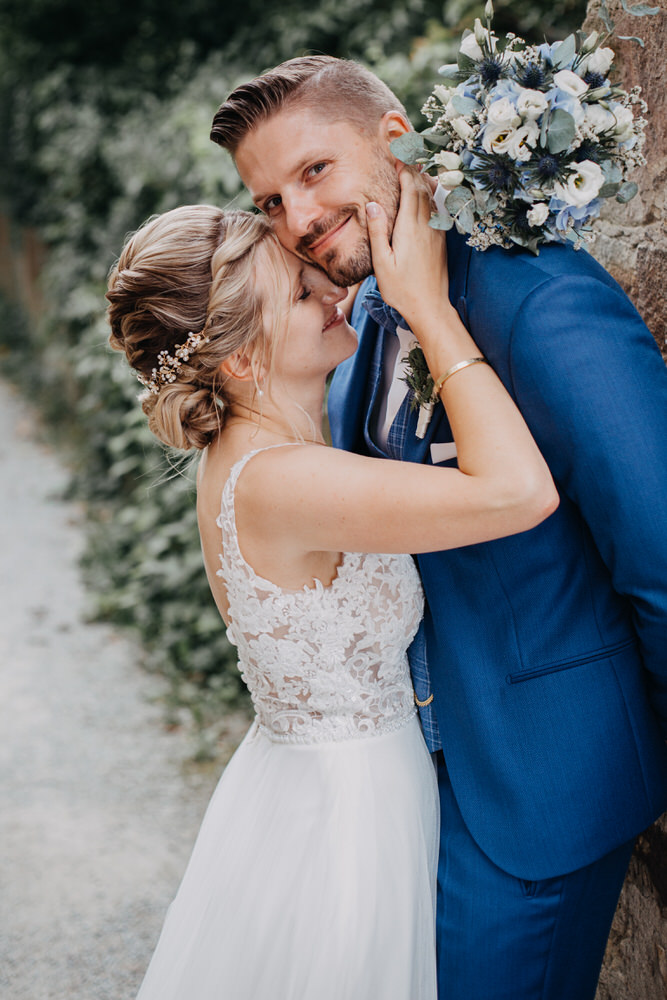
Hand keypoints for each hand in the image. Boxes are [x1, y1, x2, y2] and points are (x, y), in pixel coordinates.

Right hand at [366, 169, 450, 330]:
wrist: (430, 307)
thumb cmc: (402, 289)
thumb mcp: (382, 263)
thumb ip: (378, 232)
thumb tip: (373, 205)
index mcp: (410, 228)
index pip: (411, 189)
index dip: (405, 170)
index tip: (398, 155)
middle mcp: (426, 226)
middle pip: (423, 189)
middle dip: (415, 170)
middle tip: (406, 154)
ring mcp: (436, 233)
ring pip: (432, 198)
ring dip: (424, 181)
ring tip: (417, 167)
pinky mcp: (441, 241)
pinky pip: (437, 211)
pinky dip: (431, 196)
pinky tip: (427, 195)